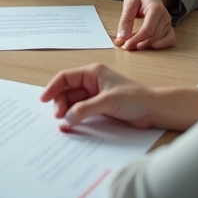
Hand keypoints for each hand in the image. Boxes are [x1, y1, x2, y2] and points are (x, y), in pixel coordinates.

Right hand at [40, 63, 197, 131]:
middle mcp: (92, 82)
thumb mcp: (108, 102)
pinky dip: (76, 118)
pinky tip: (73, 125)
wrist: (154, 110)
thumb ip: (86, 109)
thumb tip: (67, 118)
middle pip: (67, 92)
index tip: (43, 99)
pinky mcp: (99, 108)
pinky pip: (82, 112)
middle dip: (61, 104)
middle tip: (59, 118)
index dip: (52, 88)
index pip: (65, 78)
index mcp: (92, 73)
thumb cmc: (136, 98)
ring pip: (73, 104)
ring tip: (65, 124)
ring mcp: (95, 96)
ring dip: (68, 113)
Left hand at [115, 0, 176, 50]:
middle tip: (126, 46)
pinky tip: (150, 47)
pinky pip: (169, 39)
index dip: (136, 40)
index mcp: (156, 8)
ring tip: (134, 46)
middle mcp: (165, 16)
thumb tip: (121, 38)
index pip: (147, 30)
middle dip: (139, 43)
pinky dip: (161, 45)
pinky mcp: (168, 26)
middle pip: (153, 36)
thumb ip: (125, 20)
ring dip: (147, 45)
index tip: (125, 45)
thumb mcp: (129, 2)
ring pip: (160, 40)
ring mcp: (168, 22)